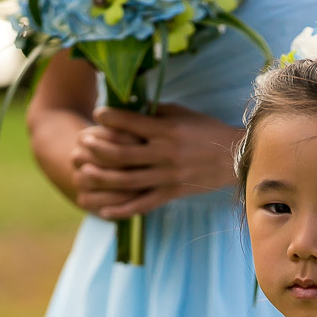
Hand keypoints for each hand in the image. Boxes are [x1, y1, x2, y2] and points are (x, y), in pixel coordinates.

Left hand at [70, 104, 241, 218]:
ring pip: (127, 180)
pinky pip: (143, 204)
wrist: (234, 158)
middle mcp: (165, 154)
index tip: (97, 113)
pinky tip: (104, 211)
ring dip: (102, 177)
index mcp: (167, 130)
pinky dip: (123, 209)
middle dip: (99, 147)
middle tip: (83, 142)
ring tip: (84, 173)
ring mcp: (167, 177)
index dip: (111, 117)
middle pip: (123, 153)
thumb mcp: (182, 114)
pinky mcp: (171, 194)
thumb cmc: (207, 131)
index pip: (132, 122)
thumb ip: (156, 112)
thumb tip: (130, 106)